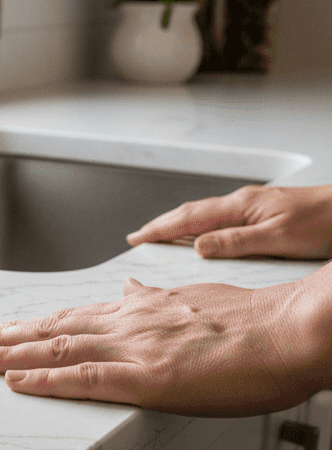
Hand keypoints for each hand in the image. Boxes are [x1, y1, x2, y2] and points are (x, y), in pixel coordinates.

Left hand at [0, 274, 331, 415]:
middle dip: (2, 337)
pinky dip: (45, 381)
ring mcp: (134, 349)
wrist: (293, 330)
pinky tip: (14, 382)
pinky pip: (85, 380)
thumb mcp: (196, 297)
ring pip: (55, 351)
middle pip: (51, 331)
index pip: (71, 318)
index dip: (29, 325)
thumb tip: (130, 289)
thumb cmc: (255, 320)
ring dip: (7, 355)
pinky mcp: (148, 379)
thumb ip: (156, 298)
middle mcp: (127, 324)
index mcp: (140, 310)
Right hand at [126, 184, 331, 259]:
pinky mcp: (264, 213)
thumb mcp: (278, 238)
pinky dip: (202, 227)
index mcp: (242, 206)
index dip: (159, 229)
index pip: (189, 218)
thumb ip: (235, 242)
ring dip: (180, 224)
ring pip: (206, 215)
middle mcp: (245, 203)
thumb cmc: (326, 223)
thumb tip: (197, 246)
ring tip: (162, 236)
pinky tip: (202, 236)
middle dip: (162, 224)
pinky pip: (221, 219)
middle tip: (139, 237)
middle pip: (192, 212)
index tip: (137, 238)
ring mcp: (254, 206)